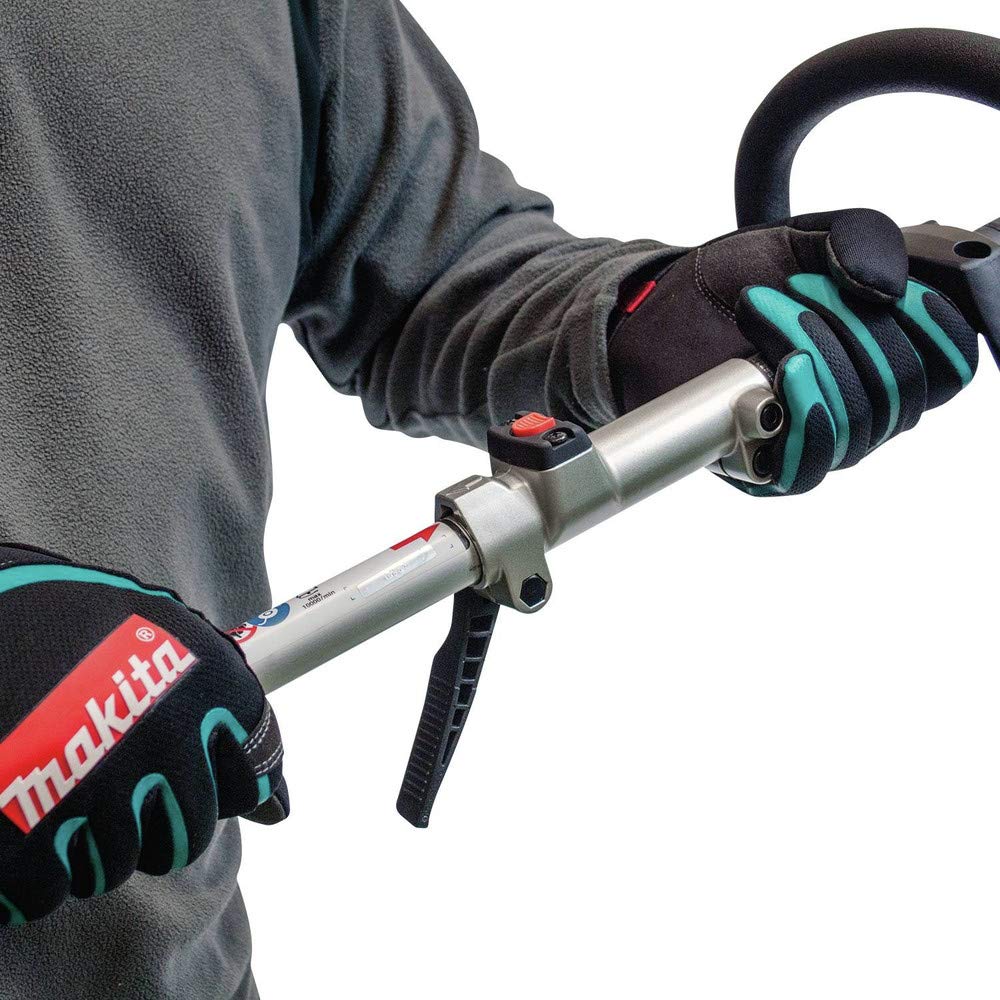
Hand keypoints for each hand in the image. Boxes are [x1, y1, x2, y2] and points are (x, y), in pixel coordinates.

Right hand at [0, 544, 287, 925]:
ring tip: (60, 782)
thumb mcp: (176, 642)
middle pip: (187, 836)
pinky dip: (34, 868)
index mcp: (210, 689)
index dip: (222, 786)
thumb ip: (235, 720)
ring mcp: (93, 788)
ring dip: (92, 840)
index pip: (251, 780)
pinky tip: (21, 813)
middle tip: (113, 779)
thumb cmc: (88, 626)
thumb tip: (278, 810)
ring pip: (116, 867)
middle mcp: (163, 740)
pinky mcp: (21, 835)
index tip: (184, 773)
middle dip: (155, 818)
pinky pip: (48, 889)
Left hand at [608, 209, 978, 494]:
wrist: (656, 312)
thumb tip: (890, 288)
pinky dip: (805, 413)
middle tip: (796, 288)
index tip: (896, 290)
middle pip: (904, 389)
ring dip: (818, 354)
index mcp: (885, 353)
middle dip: (854, 327)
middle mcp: (862, 404)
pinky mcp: (770, 466)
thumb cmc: (731, 283)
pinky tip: (783, 370)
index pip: (950, 365)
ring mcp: (818, 438)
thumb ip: (857, 240)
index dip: (935, 328)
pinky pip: (812, 464)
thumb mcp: (799, 239)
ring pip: (860, 422)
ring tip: (765, 310)